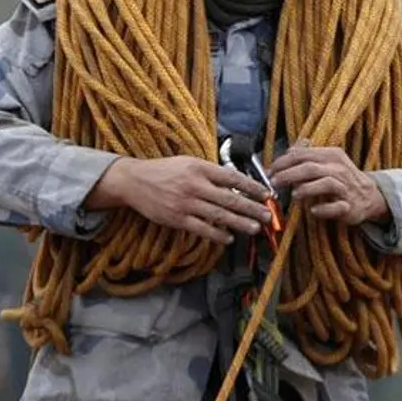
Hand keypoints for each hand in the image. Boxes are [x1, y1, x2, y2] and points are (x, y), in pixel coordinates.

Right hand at [87, 156, 273, 244]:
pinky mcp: (177, 218)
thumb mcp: (189, 163)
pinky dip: (217, 234)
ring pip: (218, 215)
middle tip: (266, 215)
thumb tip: (237, 183)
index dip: (252, 186)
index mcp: (200, 168)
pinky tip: (229, 238)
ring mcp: (185, 203)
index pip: (232, 177)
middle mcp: (194, 185)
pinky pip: (201, 228)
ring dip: (239, 223)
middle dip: (251, 208)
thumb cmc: (165, 171)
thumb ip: (211, 173)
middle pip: (229, 198)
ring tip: (255, 228)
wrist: (135, 181)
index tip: (266, 194)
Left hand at [268, 142, 388, 225]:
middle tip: (275, 182)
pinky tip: (313, 210)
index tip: (271, 171)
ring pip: (326, 184)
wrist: (368, 196)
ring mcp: (346, 188)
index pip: (303, 155)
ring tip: (294, 196)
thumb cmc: (342, 178)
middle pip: (311, 168)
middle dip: (289, 174)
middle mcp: (340, 169)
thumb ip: (308, 154)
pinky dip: (323, 209)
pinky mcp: (349, 207)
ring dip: (306, 189)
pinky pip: (336, 207)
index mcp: (332, 155)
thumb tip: (289, 149)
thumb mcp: (328, 161)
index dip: (284, 162)